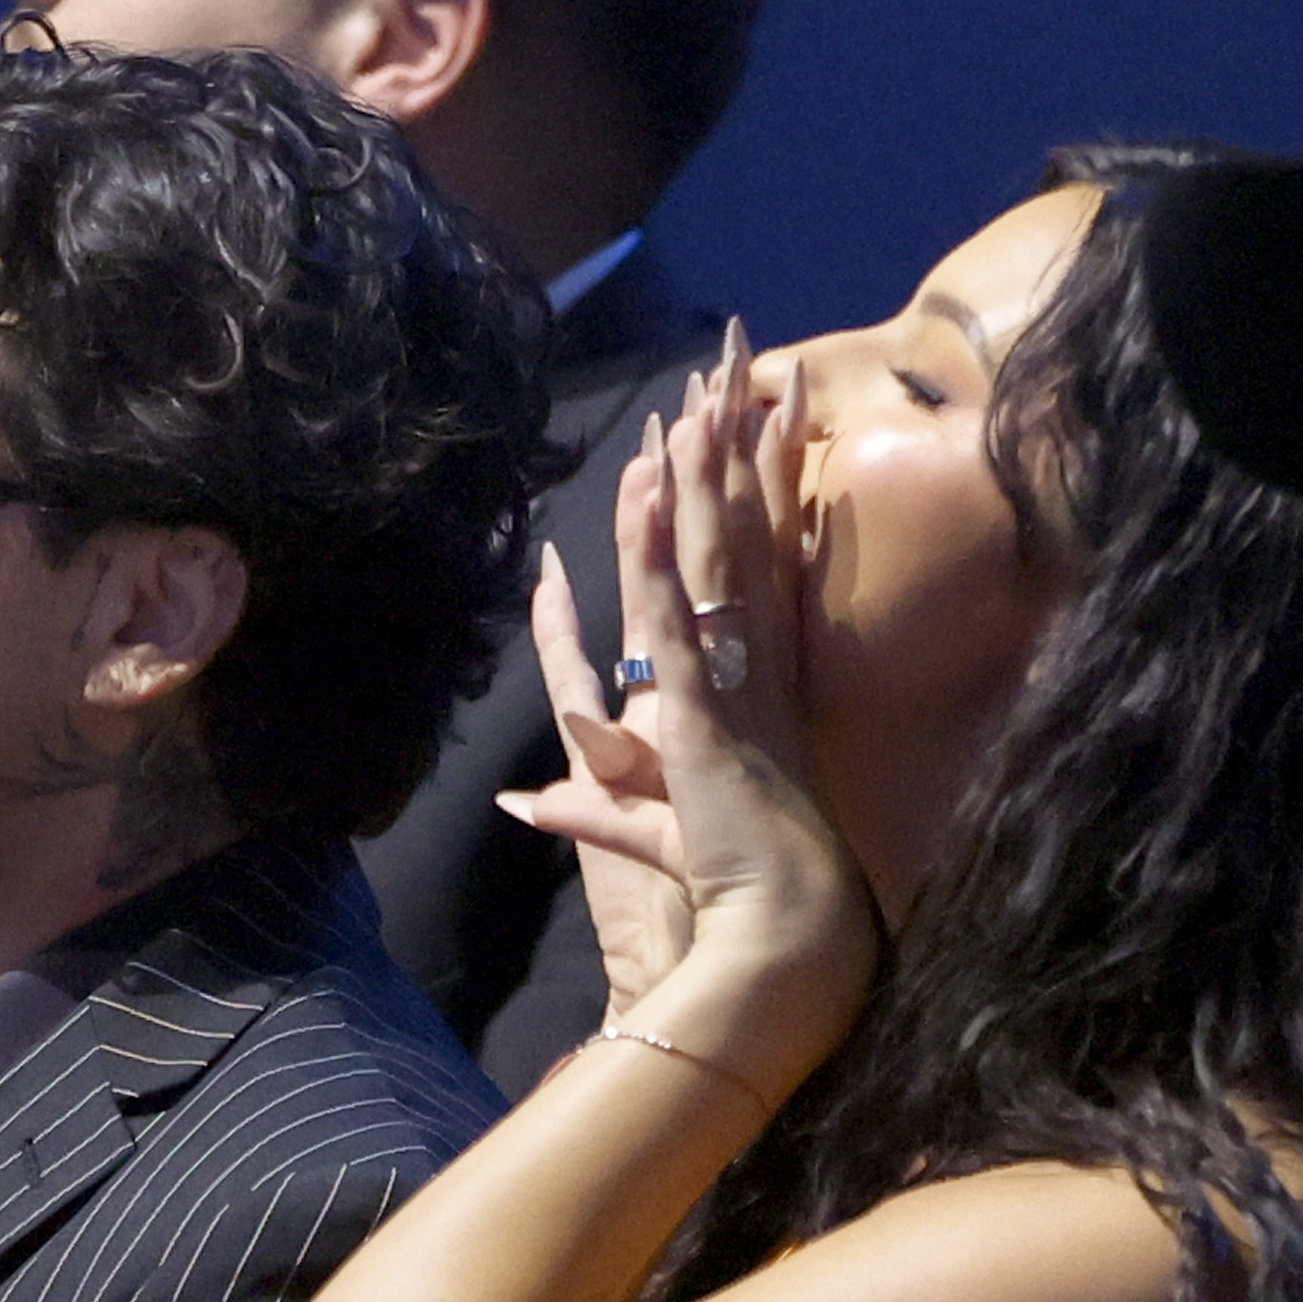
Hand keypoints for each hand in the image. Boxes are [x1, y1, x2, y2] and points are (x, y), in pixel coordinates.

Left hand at [498, 326, 878, 1076]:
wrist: (783, 941)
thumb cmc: (736, 899)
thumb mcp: (639, 838)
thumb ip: (586, 809)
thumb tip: (519, 802)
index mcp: (746, 689)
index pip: (741, 570)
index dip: (740, 494)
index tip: (743, 425)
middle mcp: (746, 668)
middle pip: (738, 535)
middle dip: (740, 445)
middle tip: (748, 360)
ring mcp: (727, 682)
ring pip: (712, 554)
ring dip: (704, 468)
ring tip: (706, 382)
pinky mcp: (700, 709)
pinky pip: (674, 610)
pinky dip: (658, 548)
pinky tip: (651, 482)